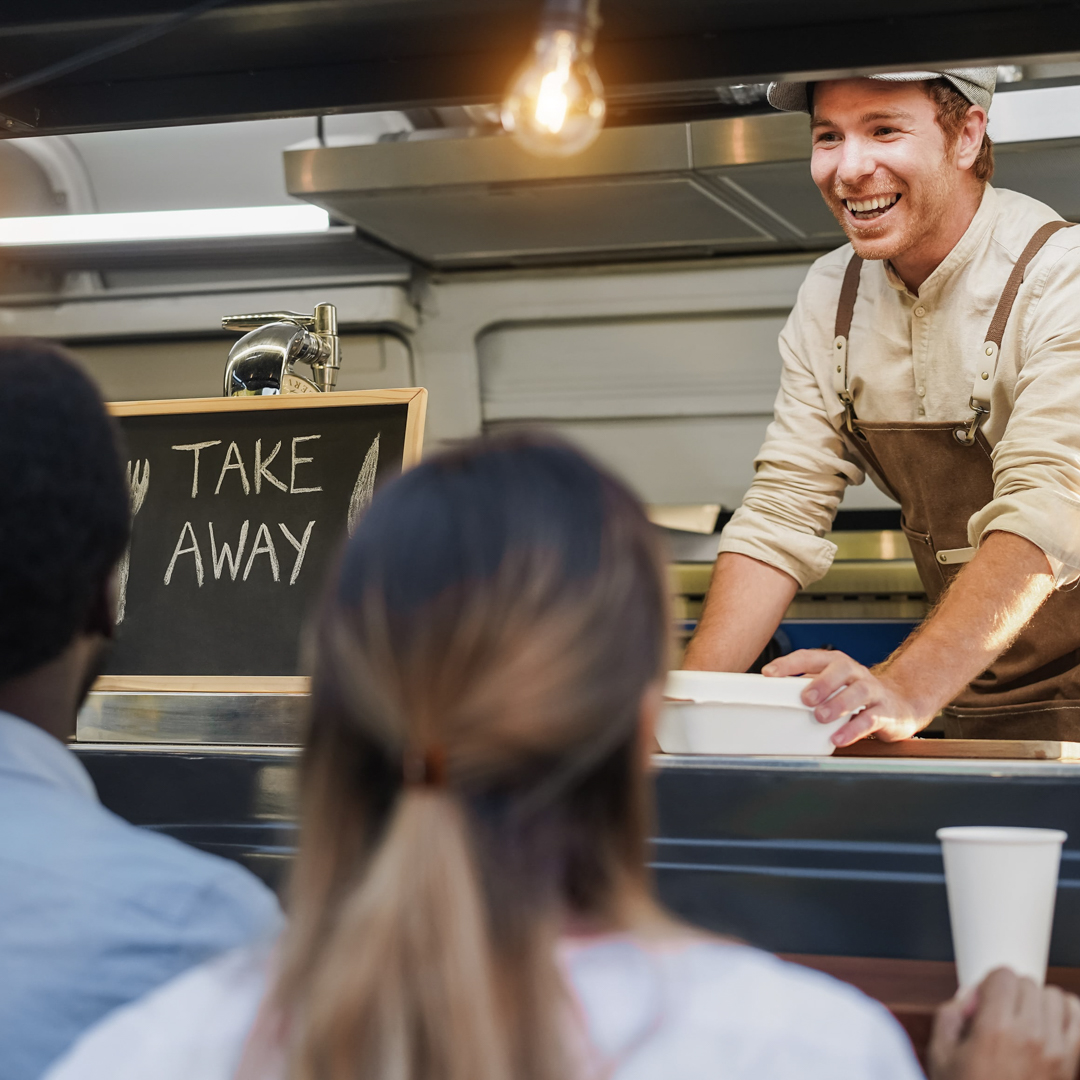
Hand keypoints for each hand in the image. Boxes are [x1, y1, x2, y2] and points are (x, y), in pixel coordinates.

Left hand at [761, 649, 931, 745]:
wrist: (900, 704)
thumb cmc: (854, 694)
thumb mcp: (832, 685)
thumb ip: (807, 687)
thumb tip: (770, 697)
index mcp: (836, 663)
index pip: (810, 657)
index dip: (789, 664)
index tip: (769, 673)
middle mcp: (855, 673)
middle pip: (840, 669)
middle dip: (821, 682)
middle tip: (805, 698)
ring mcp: (872, 691)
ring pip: (857, 692)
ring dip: (838, 705)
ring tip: (820, 717)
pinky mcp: (885, 712)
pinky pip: (870, 719)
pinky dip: (853, 729)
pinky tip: (838, 738)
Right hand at [929, 967, 1079, 1079]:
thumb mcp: (941, 1057)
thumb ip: (949, 1015)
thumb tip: (968, 997)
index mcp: (995, 1029)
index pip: (1003, 975)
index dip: (988, 985)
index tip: (983, 1001)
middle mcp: (1030, 1036)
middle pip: (1027, 983)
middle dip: (1010, 993)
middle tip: (999, 1014)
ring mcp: (1056, 1051)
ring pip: (1054, 996)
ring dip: (1038, 1002)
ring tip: (1024, 1021)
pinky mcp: (1071, 1064)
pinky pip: (1077, 1017)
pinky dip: (1066, 1013)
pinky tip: (1049, 1024)